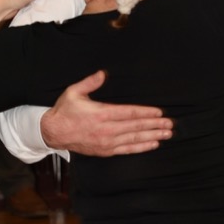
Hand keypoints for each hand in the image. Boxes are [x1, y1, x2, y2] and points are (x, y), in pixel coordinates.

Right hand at [40, 70, 174, 155]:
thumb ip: (90, 83)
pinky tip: (153, 144)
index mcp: (100, 114)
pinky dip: (141, 147)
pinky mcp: (106, 150)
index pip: (129, 113)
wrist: (54, 132)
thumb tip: (102, 73)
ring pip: (134, 139)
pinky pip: (127, 150)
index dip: (146, 113)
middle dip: (154, 125)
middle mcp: (106, 129)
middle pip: (136, 127)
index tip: (160, 112)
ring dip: (152, 136)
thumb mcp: (74, 92)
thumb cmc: (65, 111)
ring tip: (166, 134)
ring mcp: (107, 142)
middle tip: (170, 124)